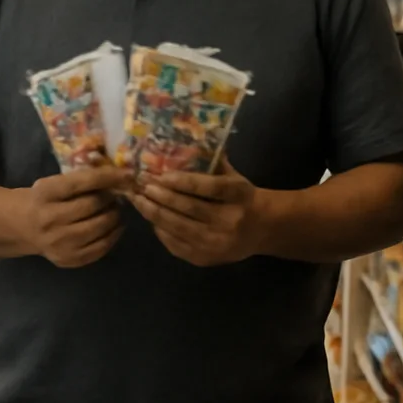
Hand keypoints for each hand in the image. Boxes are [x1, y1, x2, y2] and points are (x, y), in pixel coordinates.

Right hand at [20, 162, 131, 268]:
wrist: (22, 227)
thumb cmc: (43, 199)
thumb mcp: (53, 183)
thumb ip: (79, 180)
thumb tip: (117, 176)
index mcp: (45, 193)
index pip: (81, 182)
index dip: (107, 177)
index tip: (126, 174)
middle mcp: (50, 219)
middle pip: (92, 206)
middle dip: (111, 198)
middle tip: (118, 195)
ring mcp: (58, 242)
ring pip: (99, 228)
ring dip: (115, 217)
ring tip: (117, 210)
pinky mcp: (68, 259)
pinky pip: (100, 248)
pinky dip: (113, 236)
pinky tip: (116, 227)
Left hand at [132, 159, 267, 267]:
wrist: (263, 229)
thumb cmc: (242, 196)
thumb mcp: (233, 177)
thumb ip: (210, 163)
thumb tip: (179, 144)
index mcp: (238, 195)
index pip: (208, 188)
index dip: (182, 181)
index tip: (160, 175)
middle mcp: (228, 221)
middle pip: (189, 209)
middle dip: (161, 197)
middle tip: (142, 186)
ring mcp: (216, 243)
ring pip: (178, 227)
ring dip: (155, 213)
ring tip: (138, 200)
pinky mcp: (206, 259)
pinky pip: (176, 245)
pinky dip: (161, 231)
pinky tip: (151, 219)